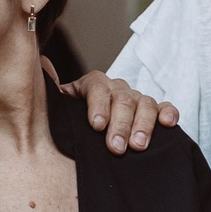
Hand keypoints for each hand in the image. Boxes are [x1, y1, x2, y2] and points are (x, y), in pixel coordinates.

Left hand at [55, 66, 178, 154]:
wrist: (88, 137)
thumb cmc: (72, 123)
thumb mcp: (58, 108)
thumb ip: (53, 91)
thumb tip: (42, 64)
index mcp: (93, 85)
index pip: (97, 87)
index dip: (98, 105)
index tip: (97, 126)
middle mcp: (116, 89)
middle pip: (122, 99)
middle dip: (120, 124)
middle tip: (116, 147)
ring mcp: (136, 100)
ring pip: (145, 103)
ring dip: (143, 124)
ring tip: (138, 146)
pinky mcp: (154, 113)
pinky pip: (164, 108)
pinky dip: (168, 113)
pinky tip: (168, 124)